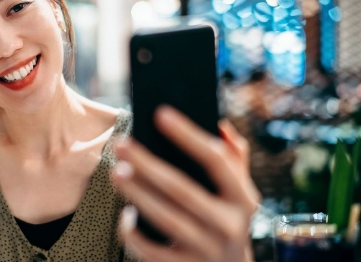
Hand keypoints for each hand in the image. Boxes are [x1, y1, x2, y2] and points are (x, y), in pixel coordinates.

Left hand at [112, 106, 260, 261]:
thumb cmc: (227, 218)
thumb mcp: (239, 191)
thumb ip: (234, 157)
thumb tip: (218, 123)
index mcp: (243, 198)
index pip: (216, 160)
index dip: (188, 135)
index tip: (160, 113)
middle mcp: (229, 225)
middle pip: (182, 189)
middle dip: (148, 165)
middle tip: (121, 144)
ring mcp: (208, 251)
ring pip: (166, 219)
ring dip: (138, 194)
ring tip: (117, 173)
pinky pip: (153, 253)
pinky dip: (136, 235)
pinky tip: (124, 216)